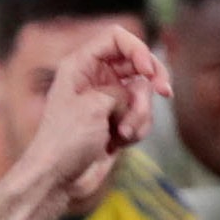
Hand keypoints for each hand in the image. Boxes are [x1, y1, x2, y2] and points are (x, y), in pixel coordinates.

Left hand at [20, 26, 170, 209]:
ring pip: (143, 93)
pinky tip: (121, 143)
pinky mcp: (116, 122)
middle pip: (138, 63)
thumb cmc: (65, 142)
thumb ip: (122, 88)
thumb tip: (138, 90)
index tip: (147, 70)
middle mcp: (94, 79)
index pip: (117, 38)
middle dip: (151, 81)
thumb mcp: (94, 106)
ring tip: (123, 132)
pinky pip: (141, 115)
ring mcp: (107, 101)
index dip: (138, 49)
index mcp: (80, 66)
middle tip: (164, 93)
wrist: (56, 181)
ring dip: (141, 112)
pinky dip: (138, 128)